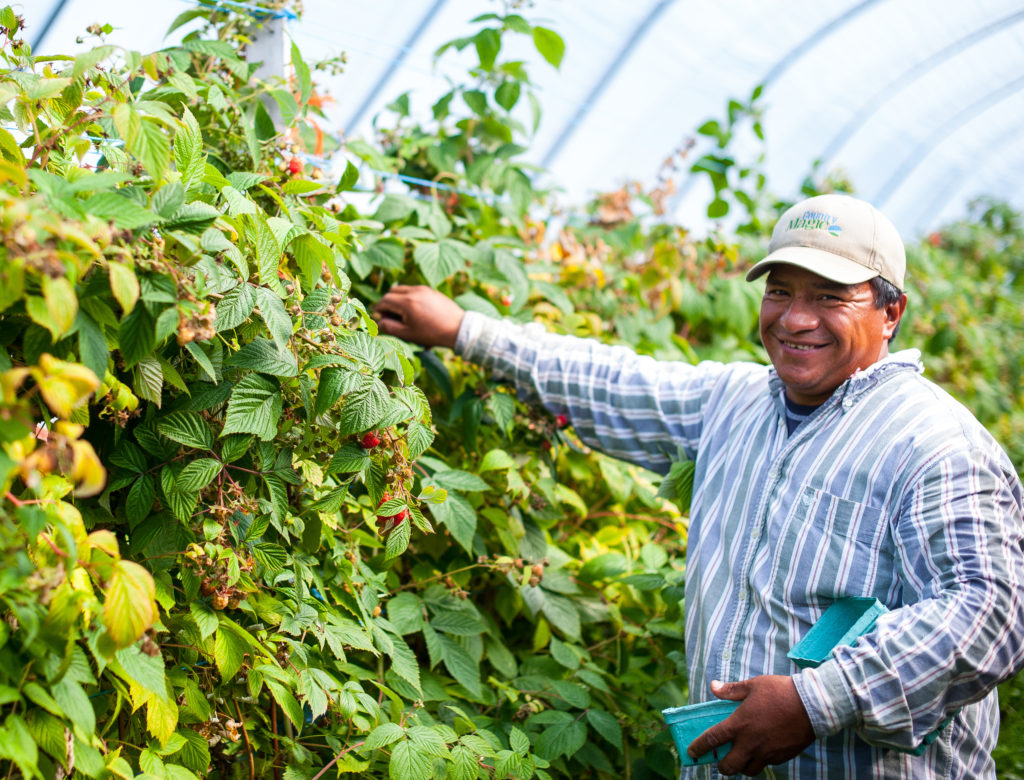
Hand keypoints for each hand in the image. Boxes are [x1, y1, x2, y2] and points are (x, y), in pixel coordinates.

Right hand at [372, 285, 464, 348]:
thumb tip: (377, 322)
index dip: (378, 309)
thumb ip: (389, 327)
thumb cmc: (432, 334)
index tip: (378, 318)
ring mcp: (424, 289)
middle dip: (387, 303)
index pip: (384, 300)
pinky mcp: (431, 290)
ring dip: (398, 299)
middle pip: (392, 291)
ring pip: (403, 290)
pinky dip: (409, 298)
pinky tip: (415, 311)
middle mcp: (414, 291)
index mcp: (407, 302)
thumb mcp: (408, 334)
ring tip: (402, 315)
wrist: (458, 328)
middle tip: (389, 316)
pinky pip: (414, 290)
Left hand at [687, 676, 814, 775]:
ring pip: (748, 770)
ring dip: (741, 766)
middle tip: (720, 761)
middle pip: (729, 767)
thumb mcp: (753, 685)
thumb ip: (731, 690)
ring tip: (741, 757)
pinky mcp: (781, 757)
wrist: (811, 705)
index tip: (691, 752)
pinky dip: (759, 761)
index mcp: (739, 724)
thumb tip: (714, 686)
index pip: (712, 739)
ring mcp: (766, 752)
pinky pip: (766, 765)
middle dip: (722, 767)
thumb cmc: (780, 692)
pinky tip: (761, 751)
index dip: (699, 748)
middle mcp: (750, 742)